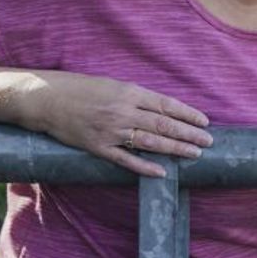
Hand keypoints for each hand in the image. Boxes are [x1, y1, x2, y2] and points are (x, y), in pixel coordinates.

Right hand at [22, 72, 213, 176]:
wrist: (47, 99)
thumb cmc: (81, 89)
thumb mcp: (113, 85)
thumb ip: (136, 97)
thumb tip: (162, 108)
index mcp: (129, 92)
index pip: (166, 104)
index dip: (188, 114)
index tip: (205, 122)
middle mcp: (123, 111)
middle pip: (163, 124)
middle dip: (189, 134)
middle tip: (208, 142)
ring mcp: (111, 130)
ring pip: (150, 141)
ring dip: (174, 148)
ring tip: (194, 154)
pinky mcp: (98, 147)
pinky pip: (125, 159)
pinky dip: (145, 167)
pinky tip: (162, 172)